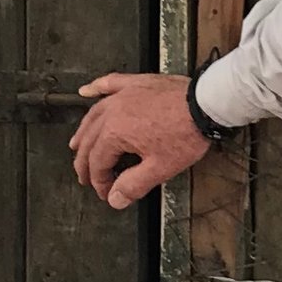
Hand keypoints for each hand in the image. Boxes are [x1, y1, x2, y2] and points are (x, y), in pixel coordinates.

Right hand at [70, 71, 210, 208]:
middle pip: (89, 140)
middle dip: (85, 162)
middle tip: (85, 177)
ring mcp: (122, 95)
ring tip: (76, 144)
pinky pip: (109, 84)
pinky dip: (95, 88)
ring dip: (83, 132)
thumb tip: (114, 199)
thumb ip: (133, 185)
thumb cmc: (185, 133)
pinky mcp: (135, 83)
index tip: (106, 193)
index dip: (99, 182)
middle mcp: (112, 112)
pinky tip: (85, 91)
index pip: (98, 163)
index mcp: (114, 133)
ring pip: (93, 115)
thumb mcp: (160, 168)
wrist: (205, 103)